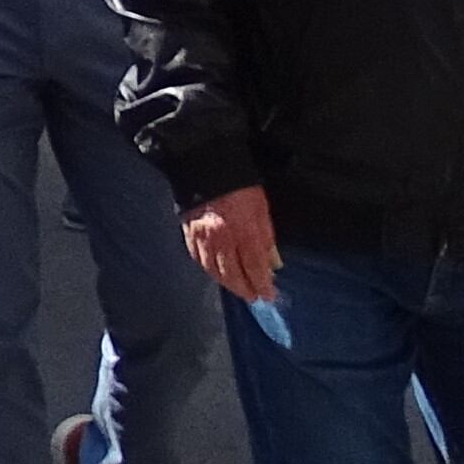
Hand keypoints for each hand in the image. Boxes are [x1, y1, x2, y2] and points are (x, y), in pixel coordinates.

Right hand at [183, 185, 280, 305]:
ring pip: (214, 270)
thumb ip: (267, 238)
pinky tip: (216, 272)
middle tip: (255, 297)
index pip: (254, 268)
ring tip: (238, 288)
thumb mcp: (261, 210)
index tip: (270, 295)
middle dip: (245, 289)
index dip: (263, 284)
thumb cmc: (239, 186)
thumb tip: (274, 263)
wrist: (203, 165)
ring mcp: (202, 238)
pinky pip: (199, 259)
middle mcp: (221, 239)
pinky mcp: (188, 234)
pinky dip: (209, 269)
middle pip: (232, 274)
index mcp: (243, 232)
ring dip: (227, 283)